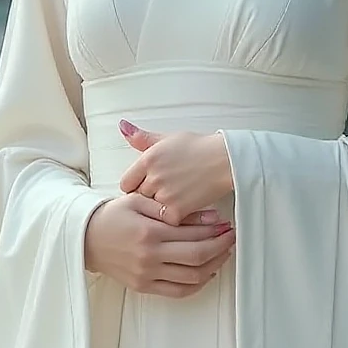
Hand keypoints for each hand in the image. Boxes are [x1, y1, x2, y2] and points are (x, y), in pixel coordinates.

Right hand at [84, 193, 234, 297]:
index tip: (226, 224)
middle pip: (196, 258)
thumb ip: (170, 208)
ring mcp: (147, 275)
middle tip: (231, 237)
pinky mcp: (144, 286)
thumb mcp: (137, 200)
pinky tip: (207, 272)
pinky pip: (178, 291)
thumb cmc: (113, 215)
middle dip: (220, 247)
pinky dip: (197, 284)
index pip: (192, 236)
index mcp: (149, 232)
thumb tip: (207, 215)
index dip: (214, 231)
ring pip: (191, 278)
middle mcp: (150, 257)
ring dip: (213, 266)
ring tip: (223, 253)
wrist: (86, 239)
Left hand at [118, 121, 233, 225]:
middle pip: (139, 197)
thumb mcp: (168, 138)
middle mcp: (153, 177)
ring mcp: (164, 195)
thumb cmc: (198, 147)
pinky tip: (184, 207)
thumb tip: (122, 126)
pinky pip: (166, 221)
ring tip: (175, 199)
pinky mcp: (176, 210)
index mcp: (148, 159)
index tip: (147, 185)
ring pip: (151, 211)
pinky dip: (174, 217)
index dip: (136, 185)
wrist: (224, 160)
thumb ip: (142, 138)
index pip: (126, 183)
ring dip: (160, 208)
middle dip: (149, 196)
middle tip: (165, 192)